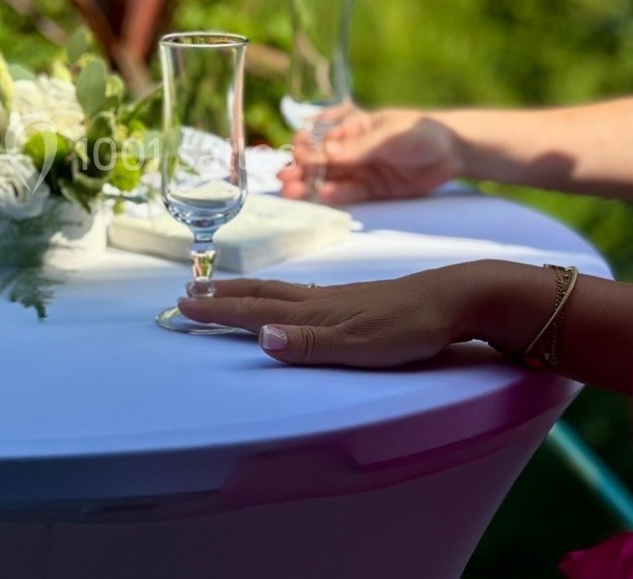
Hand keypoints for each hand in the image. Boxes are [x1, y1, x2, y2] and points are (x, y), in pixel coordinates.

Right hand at [175, 267, 484, 367]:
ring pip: (276, 290)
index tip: (181, 308)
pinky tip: (282, 295)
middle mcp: (316, 300)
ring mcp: (334, 296)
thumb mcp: (359, 344)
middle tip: (186, 293)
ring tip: (219, 288)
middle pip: (258, 295)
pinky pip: (297, 291)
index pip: (254, 311)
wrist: (452, 299)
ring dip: (244, 291)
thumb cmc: (407, 327)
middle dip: (221, 296)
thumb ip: (309, 344)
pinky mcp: (351, 298)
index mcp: (312, 313)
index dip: (217, 311)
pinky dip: (274, 291)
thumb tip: (261, 338)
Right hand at [279, 108, 461, 202]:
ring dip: (309, 185)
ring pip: (328, 178)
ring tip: (292, 192)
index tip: (297, 153)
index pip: (321, 136)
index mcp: (352, 127)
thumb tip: (326, 154)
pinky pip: (348, 194)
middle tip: (284, 178)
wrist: (452, 152)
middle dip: (300, 168)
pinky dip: (334, 196)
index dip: (306, 145)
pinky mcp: (372, 189)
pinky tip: (321, 196)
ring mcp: (361, 170)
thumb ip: (358, 148)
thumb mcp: (387, 135)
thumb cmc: (419, 132)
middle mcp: (352, 149)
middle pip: (319, 160)